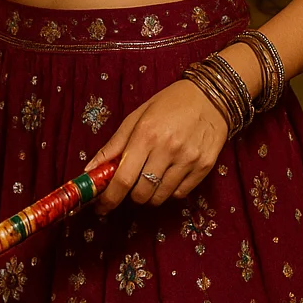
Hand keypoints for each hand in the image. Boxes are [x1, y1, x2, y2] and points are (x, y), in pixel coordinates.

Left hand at [83, 78, 228, 214]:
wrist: (211, 96)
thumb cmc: (170, 103)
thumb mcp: (137, 116)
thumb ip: (114, 145)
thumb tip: (90, 170)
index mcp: (146, 134)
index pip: (123, 179)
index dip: (109, 198)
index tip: (101, 206)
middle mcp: (168, 149)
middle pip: (141, 194)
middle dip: (130, 196)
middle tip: (130, 185)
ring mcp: (188, 160)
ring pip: (160, 197)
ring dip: (149, 195)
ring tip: (150, 178)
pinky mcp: (204, 168)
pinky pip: (179, 194)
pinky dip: (169, 192)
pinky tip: (168, 177)